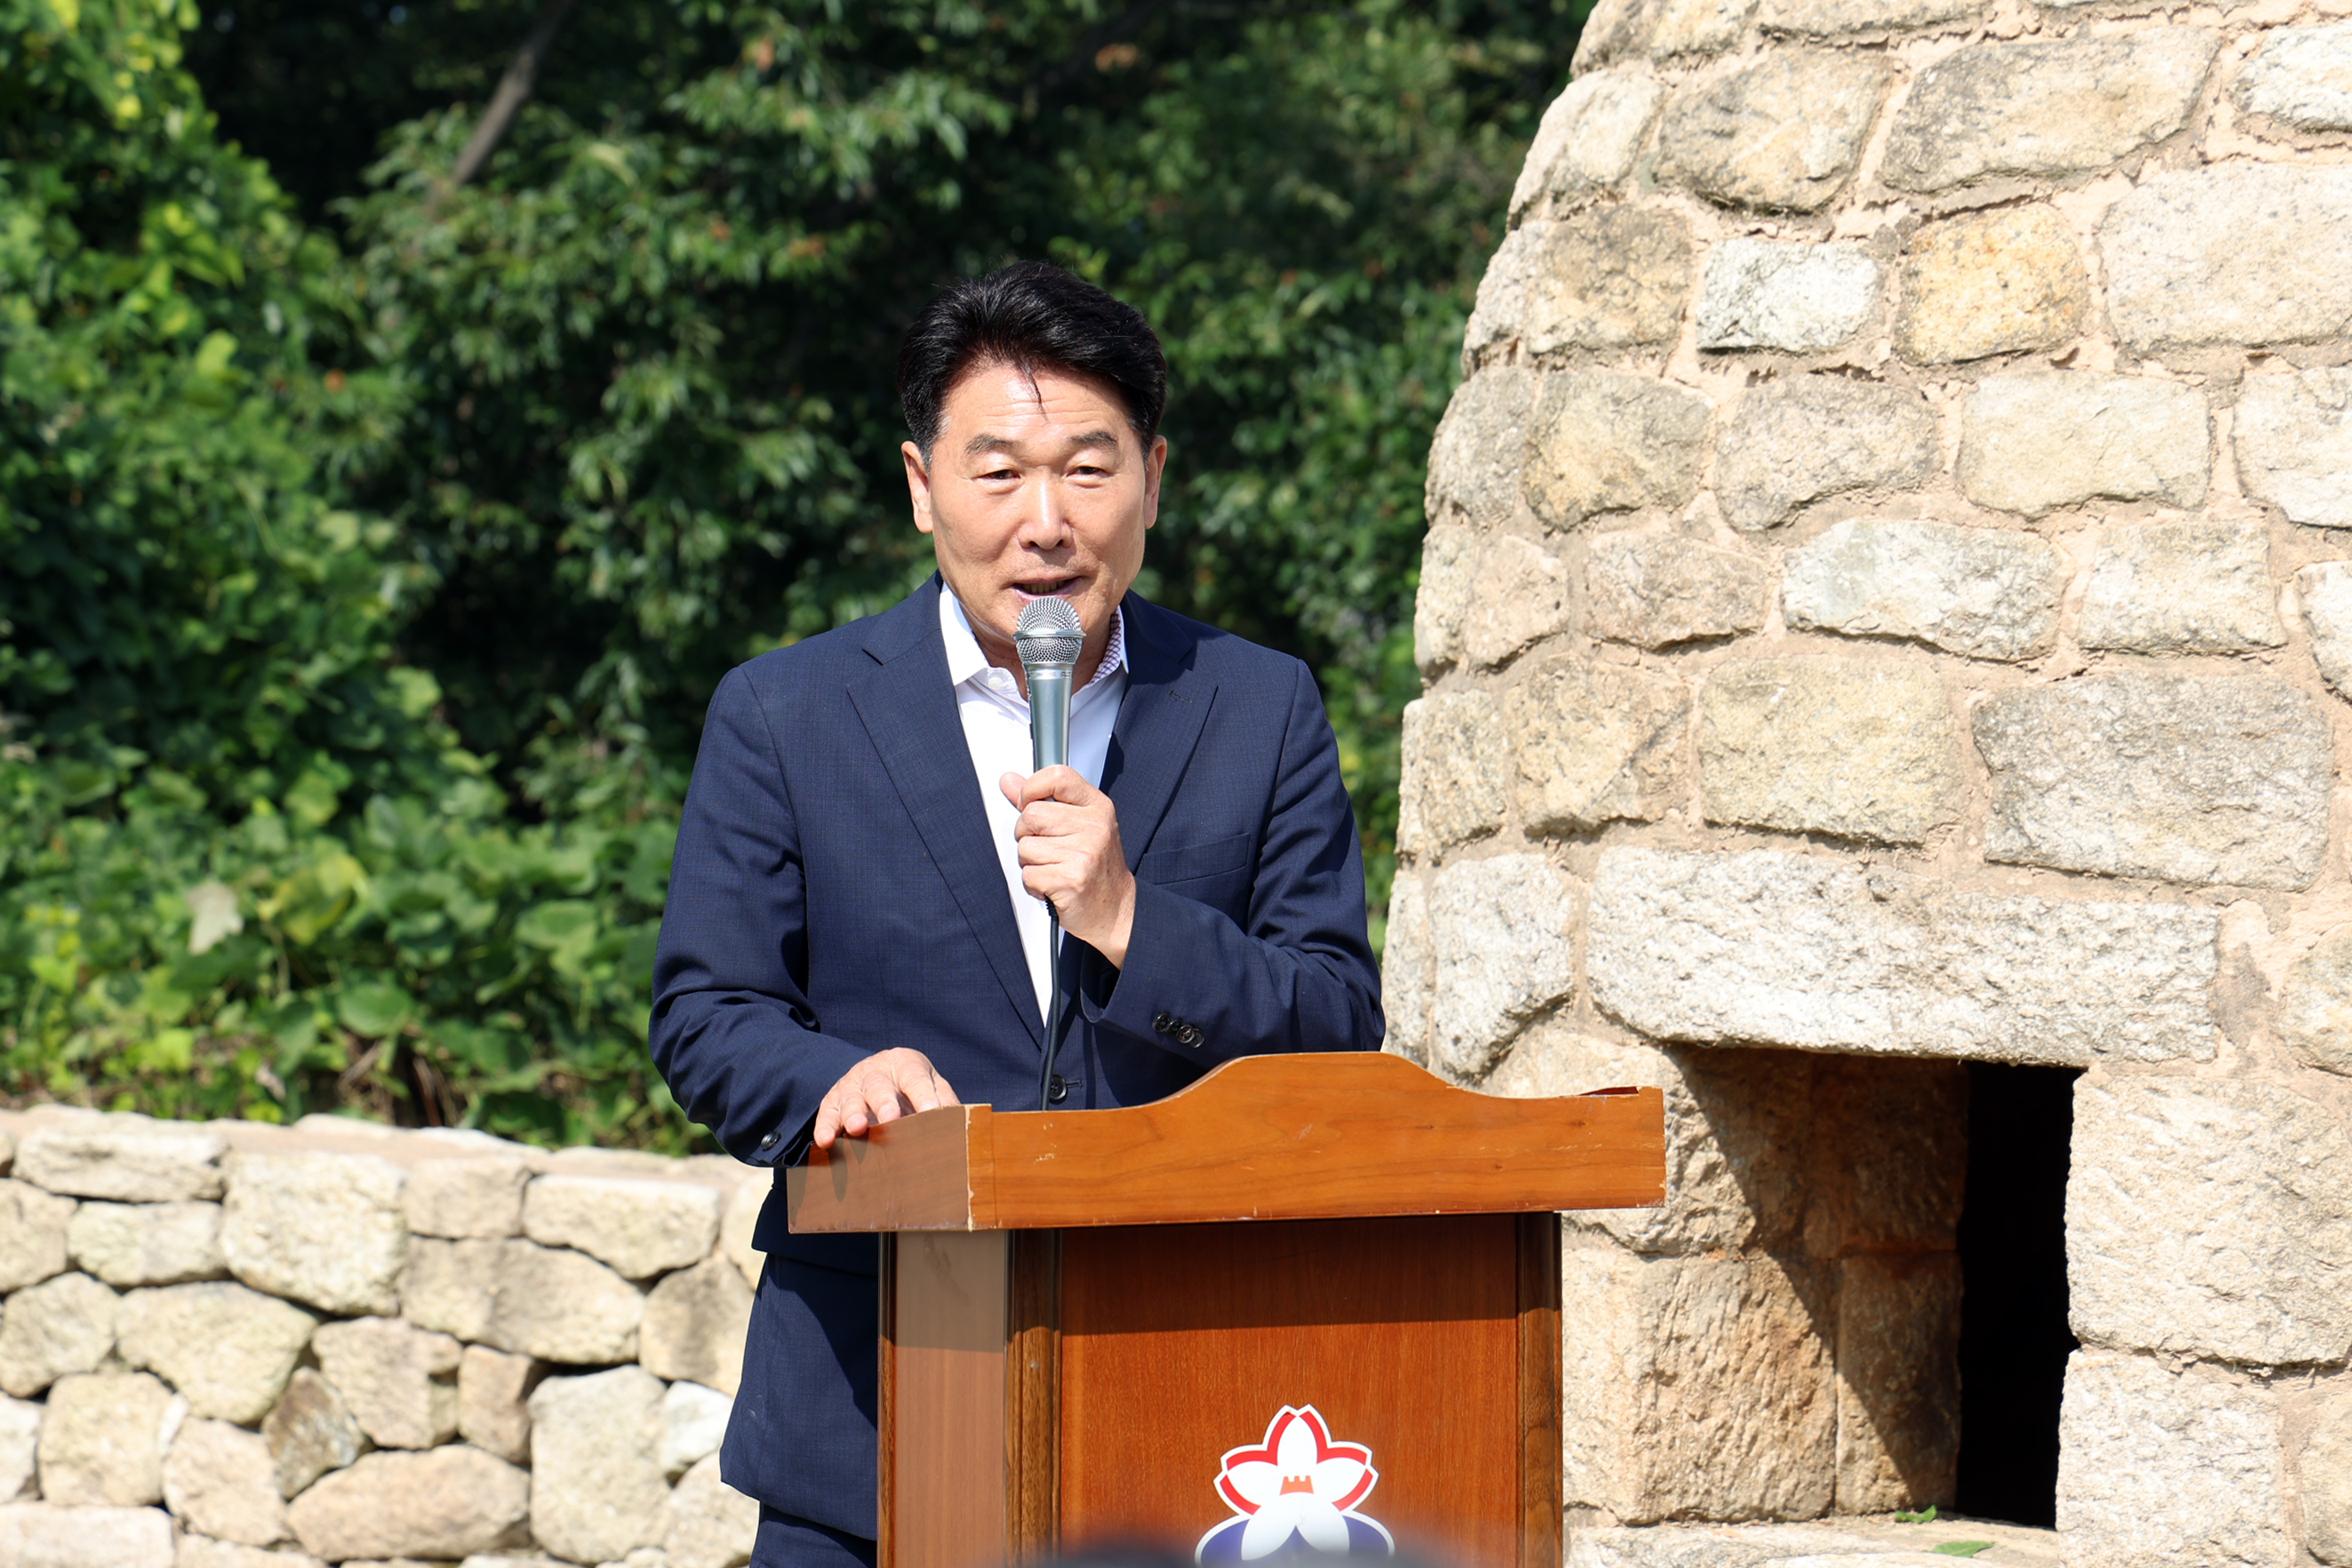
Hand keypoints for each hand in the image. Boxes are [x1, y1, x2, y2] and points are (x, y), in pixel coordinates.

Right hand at [811, 1048, 959, 1150]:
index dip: (923, 1095)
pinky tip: (826, 1141)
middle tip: (891, 1118)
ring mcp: (851, 1084)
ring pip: (851, 1098)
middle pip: (879, 1084)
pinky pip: (826, 1113)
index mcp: (906, 1063)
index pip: (915, 1078)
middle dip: (885, 1101)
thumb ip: (945, 1102)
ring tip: (857, 1128)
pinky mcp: (832, 1101)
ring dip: (853, 1114)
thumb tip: (964, 1128)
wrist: (877, 1075)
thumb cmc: (912, 1088)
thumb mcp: (932, 1087)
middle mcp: (875, 1070)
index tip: (930, 1113)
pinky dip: (825, 1127)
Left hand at [999, 765, 1136, 967]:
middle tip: (1047, 848)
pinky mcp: (1070, 880)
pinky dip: (1034, 884)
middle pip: (1031, 815)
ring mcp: (1084, 854)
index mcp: (1097, 807)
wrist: (1117, 909)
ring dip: (1031, 863)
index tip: (1028, 802)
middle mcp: (1094, 827)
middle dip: (1027, 834)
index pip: (1057, 777)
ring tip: (1053, 868)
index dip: (1032, 788)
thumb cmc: (1097, 866)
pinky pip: (1029, 875)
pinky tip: (1053, 885)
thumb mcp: (1079, 825)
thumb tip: (1009, 781)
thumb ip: (1042, 800)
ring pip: (1025, 847)